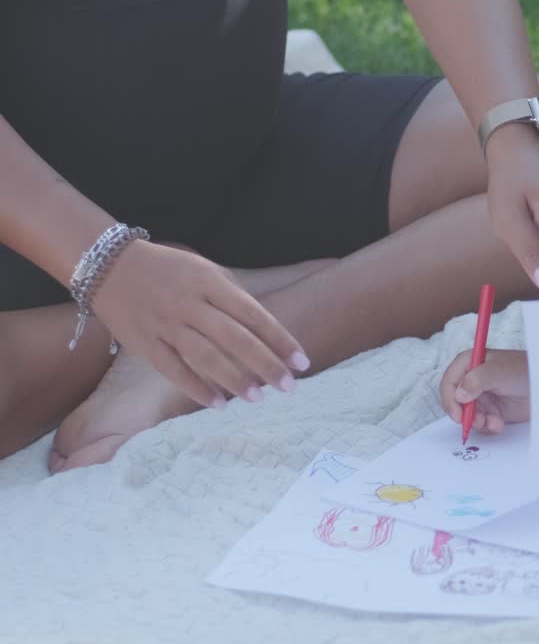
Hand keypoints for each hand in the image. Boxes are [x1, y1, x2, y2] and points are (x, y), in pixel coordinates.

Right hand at [90, 241, 307, 407]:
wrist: (107, 264)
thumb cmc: (168, 269)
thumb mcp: (205, 270)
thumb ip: (233, 296)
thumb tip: (265, 331)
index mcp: (210, 282)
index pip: (254, 314)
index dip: (280, 339)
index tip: (301, 361)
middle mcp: (189, 303)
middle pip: (235, 338)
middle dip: (265, 364)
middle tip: (289, 386)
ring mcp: (165, 324)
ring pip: (205, 356)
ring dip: (234, 380)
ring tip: (258, 398)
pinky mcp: (144, 343)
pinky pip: (173, 370)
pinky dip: (196, 388)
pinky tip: (219, 404)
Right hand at [439, 348, 530, 434]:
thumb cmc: (524, 370)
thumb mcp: (499, 371)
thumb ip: (477, 380)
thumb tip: (459, 395)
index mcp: (469, 364)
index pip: (449, 382)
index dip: (450, 399)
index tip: (458, 414)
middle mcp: (472, 380)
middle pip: (455, 402)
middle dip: (464, 415)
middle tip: (477, 422)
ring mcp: (481, 396)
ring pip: (467, 415)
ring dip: (478, 422)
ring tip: (493, 422)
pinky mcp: (491, 411)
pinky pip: (481, 424)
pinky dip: (488, 426)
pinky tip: (499, 423)